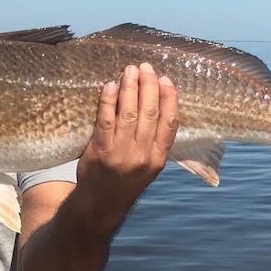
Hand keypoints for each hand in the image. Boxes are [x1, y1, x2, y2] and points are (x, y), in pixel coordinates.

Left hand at [76, 63, 179, 219]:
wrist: (101, 203)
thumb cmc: (125, 178)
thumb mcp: (148, 164)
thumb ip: (154, 138)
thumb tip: (155, 101)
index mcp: (159, 157)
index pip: (170, 123)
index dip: (169, 98)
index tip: (166, 79)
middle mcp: (143, 155)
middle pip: (150, 113)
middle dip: (149, 86)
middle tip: (145, 67)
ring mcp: (121, 154)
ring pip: (129, 114)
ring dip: (130, 88)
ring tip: (129, 70)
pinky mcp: (100, 152)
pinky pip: (106, 121)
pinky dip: (108, 101)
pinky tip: (110, 86)